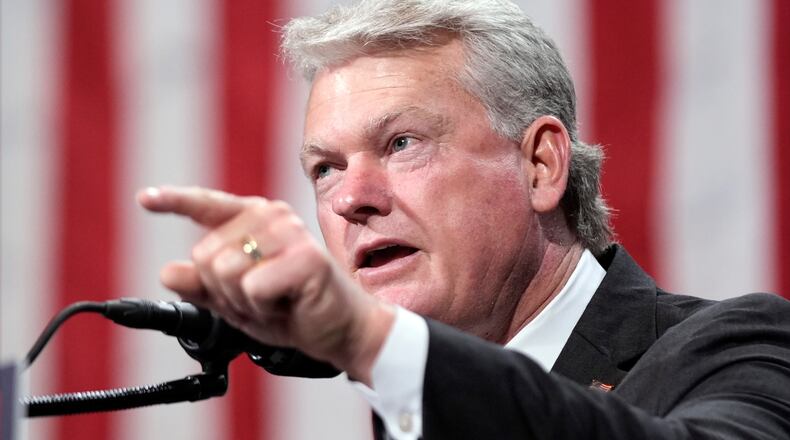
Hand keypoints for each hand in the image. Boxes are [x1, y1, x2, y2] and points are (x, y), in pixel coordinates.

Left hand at [137, 185, 392, 383]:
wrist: (340, 331)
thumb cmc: (292, 309)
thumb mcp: (237, 301)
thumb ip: (202, 286)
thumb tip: (169, 272)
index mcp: (254, 219)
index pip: (207, 205)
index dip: (174, 201)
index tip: (144, 199)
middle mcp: (271, 216)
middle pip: (204, 255)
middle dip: (222, 292)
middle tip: (259, 300)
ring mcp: (289, 233)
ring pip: (224, 271)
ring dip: (242, 302)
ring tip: (274, 302)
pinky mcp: (305, 257)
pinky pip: (252, 287)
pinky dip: (263, 309)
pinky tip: (288, 305)